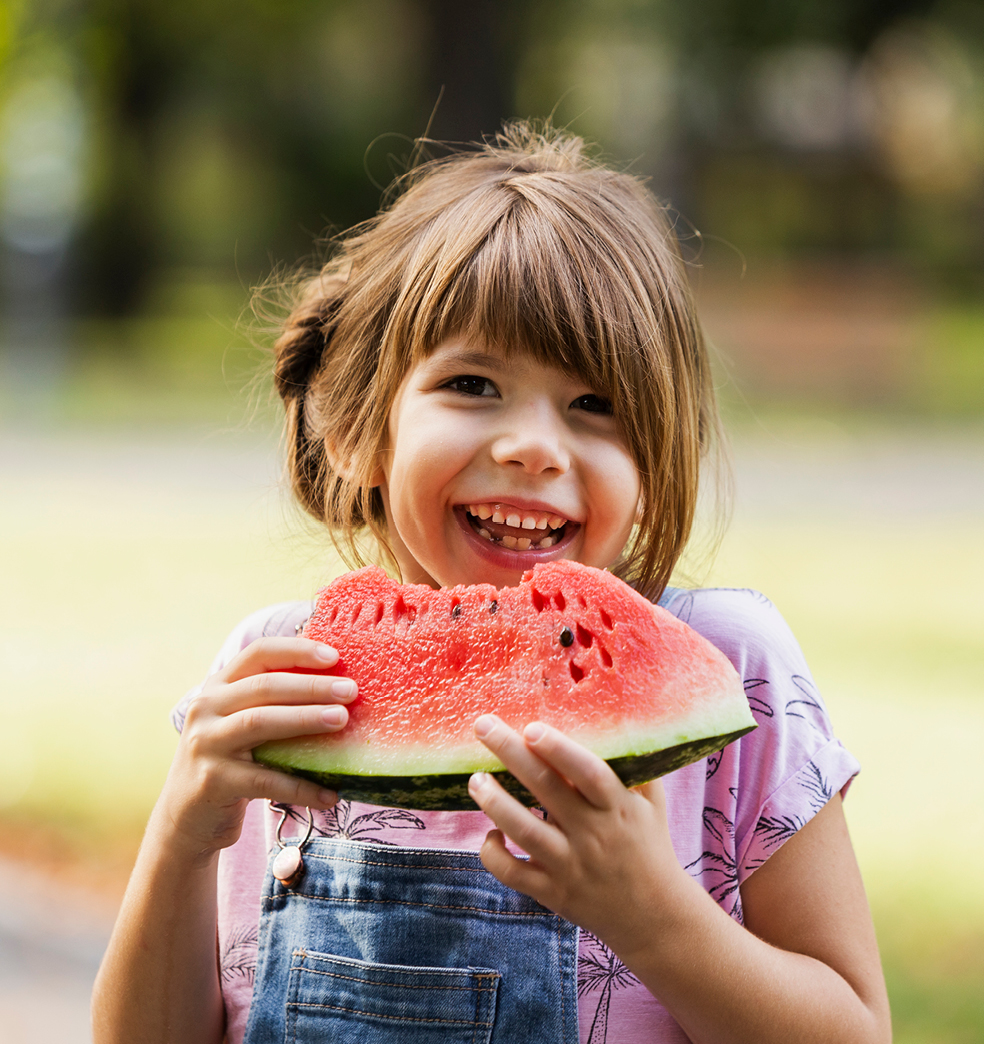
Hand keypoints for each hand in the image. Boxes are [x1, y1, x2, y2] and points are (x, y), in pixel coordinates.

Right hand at [155, 637, 356, 861]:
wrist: (186, 818)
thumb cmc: (231, 763)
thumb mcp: (243, 724)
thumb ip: (275, 704)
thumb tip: (339, 688)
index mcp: (218, 686)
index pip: (259, 653)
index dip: (297, 651)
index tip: (334, 657)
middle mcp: (206, 708)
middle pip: (264, 686)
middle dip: (311, 686)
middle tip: (350, 691)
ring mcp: (206, 744)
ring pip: (260, 722)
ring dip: (305, 718)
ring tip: (341, 720)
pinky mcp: (212, 781)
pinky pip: (266, 780)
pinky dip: (302, 787)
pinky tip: (330, 794)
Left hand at [468, 715, 690, 959]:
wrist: (654, 918)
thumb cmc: (649, 846)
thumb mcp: (651, 802)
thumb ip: (633, 764)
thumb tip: (612, 717)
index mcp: (619, 807)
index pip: (588, 772)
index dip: (559, 749)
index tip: (531, 727)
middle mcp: (593, 834)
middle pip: (546, 790)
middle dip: (511, 754)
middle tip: (483, 726)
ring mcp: (570, 865)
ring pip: (524, 831)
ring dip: (494, 802)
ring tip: (476, 780)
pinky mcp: (553, 892)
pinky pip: (514, 873)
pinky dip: (494, 854)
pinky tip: (489, 834)